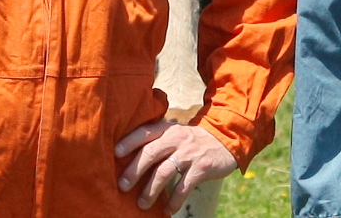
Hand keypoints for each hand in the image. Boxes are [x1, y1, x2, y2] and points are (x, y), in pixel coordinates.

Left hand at [115, 120, 237, 213]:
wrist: (225, 140)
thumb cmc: (191, 141)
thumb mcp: (174, 133)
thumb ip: (156, 142)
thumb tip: (127, 162)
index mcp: (167, 129)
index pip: (144, 133)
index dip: (128, 142)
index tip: (115, 154)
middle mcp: (177, 139)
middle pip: (150, 154)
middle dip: (134, 171)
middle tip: (122, 186)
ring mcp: (189, 153)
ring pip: (164, 172)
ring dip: (150, 191)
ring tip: (141, 204)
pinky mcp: (201, 168)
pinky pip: (183, 187)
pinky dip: (174, 201)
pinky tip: (167, 210)